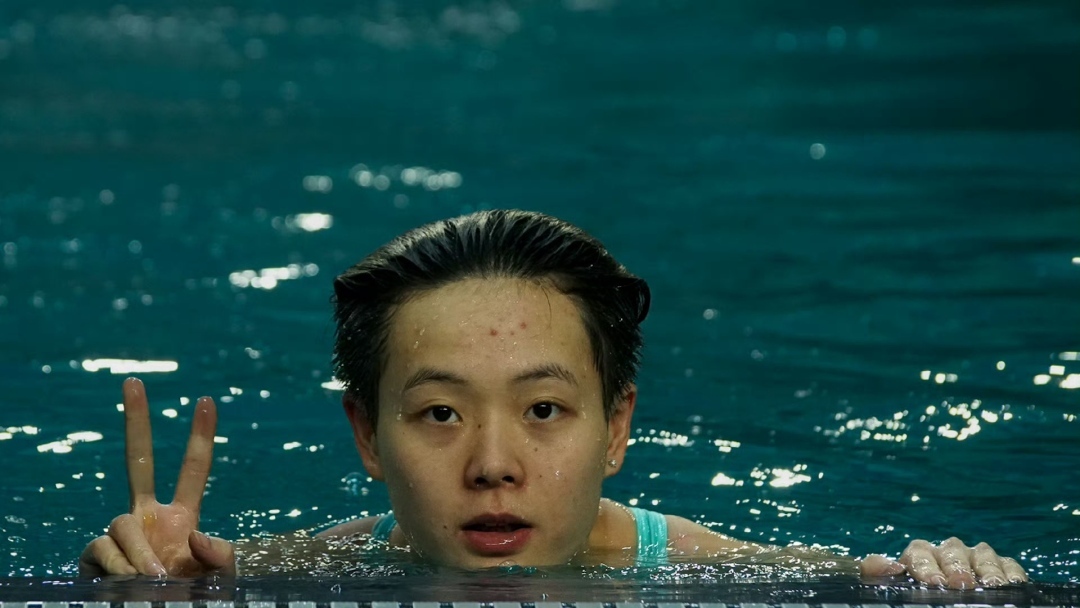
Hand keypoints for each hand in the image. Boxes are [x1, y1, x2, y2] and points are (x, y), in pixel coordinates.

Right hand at [79, 378, 235, 576]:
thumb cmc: (192, 598)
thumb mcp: (217, 577)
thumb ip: (219, 555)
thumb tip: (191, 535)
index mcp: (182, 517)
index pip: (193, 470)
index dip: (201, 437)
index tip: (208, 400)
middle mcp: (148, 517)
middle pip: (137, 461)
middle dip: (136, 422)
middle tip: (133, 381)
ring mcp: (122, 535)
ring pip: (122, 524)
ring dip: (140, 552)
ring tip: (156, 578)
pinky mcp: (96, 557)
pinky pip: (104, 548)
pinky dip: (121, 565)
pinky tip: (132, 582)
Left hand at [860, 537, 1027, 587]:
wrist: (942, 604)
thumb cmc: (916, 599)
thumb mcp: (896, 590)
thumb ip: (880, 575)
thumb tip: (888, 567)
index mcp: (919, 557)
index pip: (919, 552)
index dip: (925, 565)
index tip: (934, 582)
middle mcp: (947, 554)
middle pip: (951, 550)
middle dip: (956, 566)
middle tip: (961, 584)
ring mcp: (975, 558)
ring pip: (981, 553)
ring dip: (986, 568)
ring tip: (990, 585)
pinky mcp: (1001, 568)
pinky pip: (1007, 563)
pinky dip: (1010, 571)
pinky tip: (1012, 583)